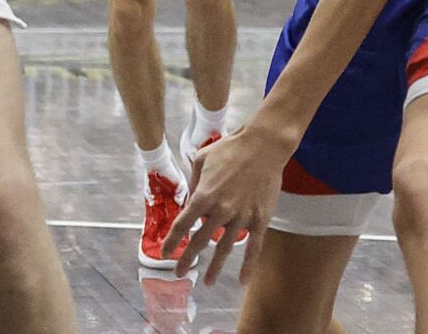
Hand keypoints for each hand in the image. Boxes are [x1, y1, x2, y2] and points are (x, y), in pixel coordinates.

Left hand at [165, 123, 289, 285]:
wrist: (262, 146)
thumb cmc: (230, 148)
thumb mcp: (201, 158)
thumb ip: (194, 182)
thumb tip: (190, 200)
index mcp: (204, 195)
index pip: (183, 224)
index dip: (172, 241)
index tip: (164, 253)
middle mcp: (220, 210)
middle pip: (200, 240)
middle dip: (187, 258)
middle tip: (178, 273)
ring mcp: (241, 217)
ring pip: (225, 248)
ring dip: (215, 268)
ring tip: (208, 282)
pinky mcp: (260, 219)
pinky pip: (253, 248)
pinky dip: (247, 266)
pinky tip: (242, 280)